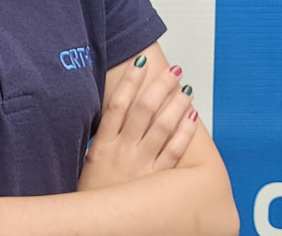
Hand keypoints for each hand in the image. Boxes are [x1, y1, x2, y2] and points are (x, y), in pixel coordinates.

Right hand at [78, 58, 197, 190]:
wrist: (94, 228)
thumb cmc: (92, 195)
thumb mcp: (89, 161)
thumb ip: (102, 137)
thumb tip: (112, 110)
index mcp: (103, 144)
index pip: (117, 103)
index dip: (131, 81)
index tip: (142, 62)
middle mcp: (123, 151)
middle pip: (144, 110)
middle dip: (160, 86)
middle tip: (173, 70)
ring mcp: (141, 167)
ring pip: (162, 127)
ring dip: (176, 104)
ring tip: (185, 88)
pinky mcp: (156, 183)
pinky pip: (174, 153)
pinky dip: (184, 133)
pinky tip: (192, 117)